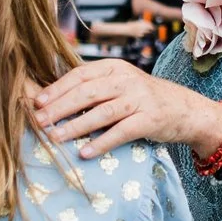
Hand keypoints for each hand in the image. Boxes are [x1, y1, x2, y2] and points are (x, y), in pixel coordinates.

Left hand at [32, 59, 221, 160]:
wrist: (184, 109)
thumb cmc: (143, 98)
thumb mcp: (120, 84)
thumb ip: (94, 88)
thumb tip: (52, 101)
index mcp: (114, 68)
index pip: (80, 75)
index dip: (57, 88)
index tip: (37, 102)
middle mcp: (126, 80)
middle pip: (87, 92)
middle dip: (60, 107)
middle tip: (38, 121)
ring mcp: (139, 99)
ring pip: (102, 112)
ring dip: (76, 126)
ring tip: (55, 137)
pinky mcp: (150, 120)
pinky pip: (121, 132)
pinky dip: (102, 142)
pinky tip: (85, 152)